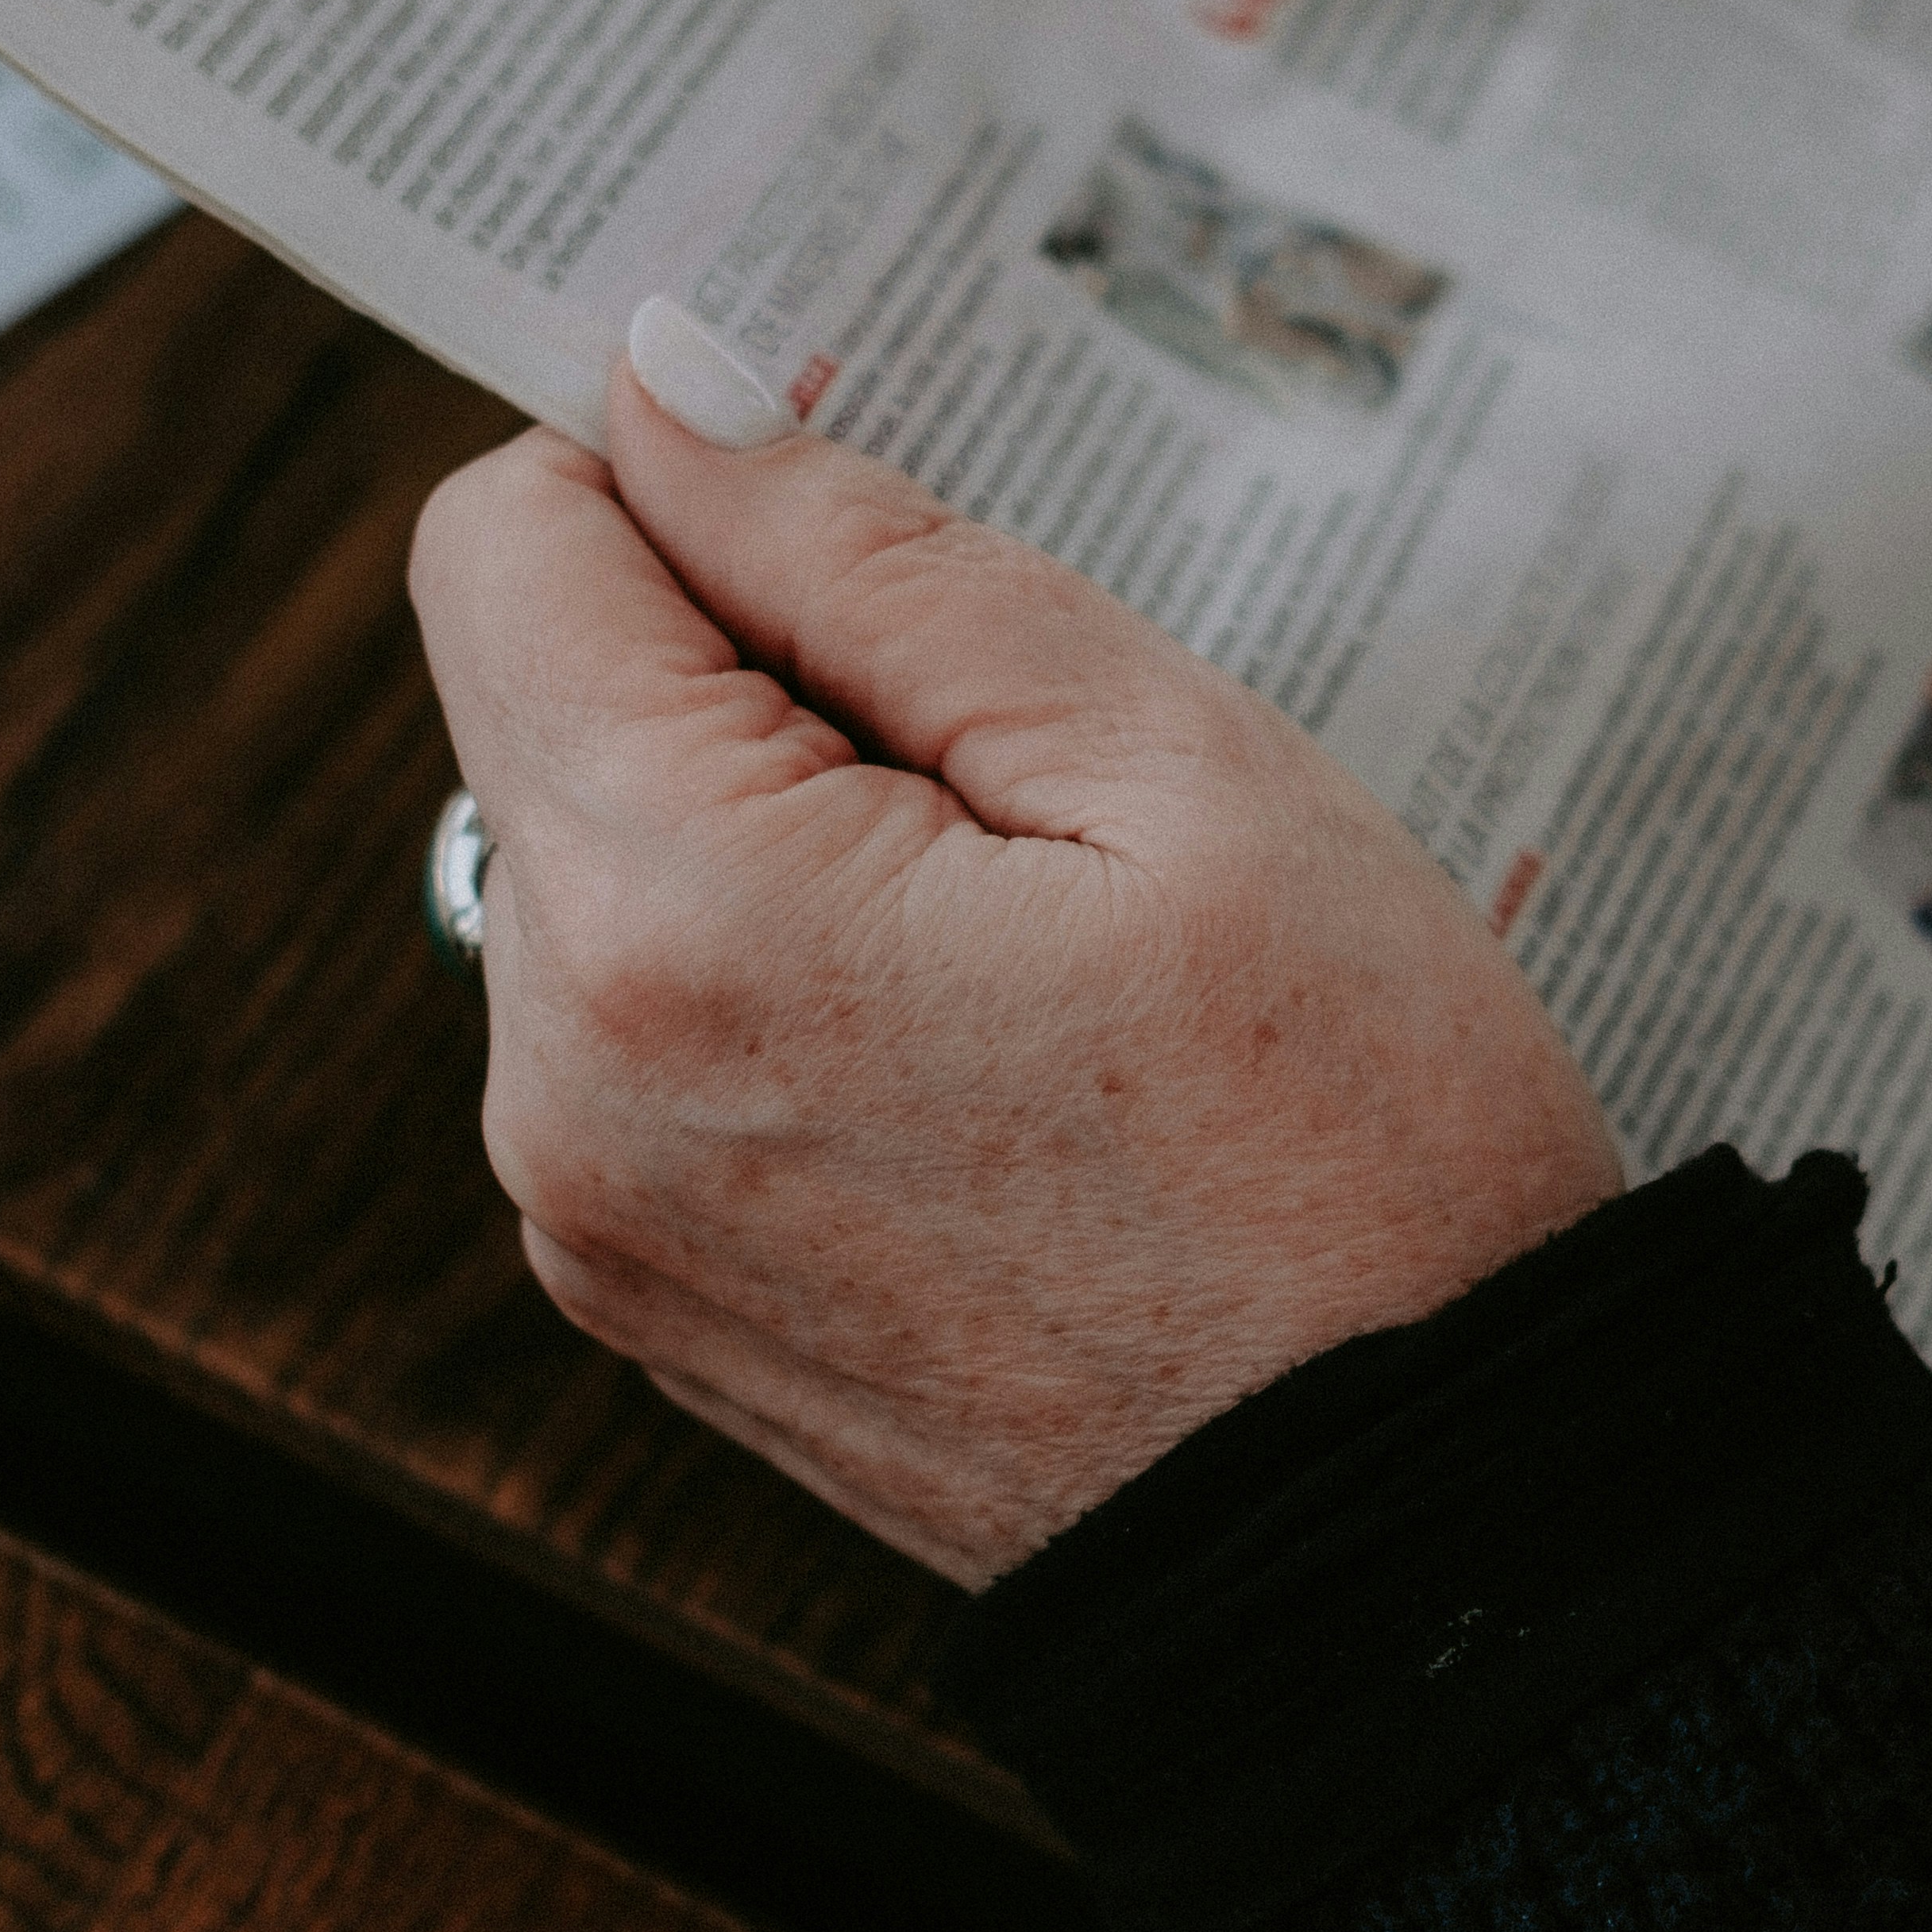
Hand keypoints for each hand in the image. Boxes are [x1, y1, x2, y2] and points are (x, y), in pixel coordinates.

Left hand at [409, 308, 1626, 1586]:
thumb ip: (876, 557)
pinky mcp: (648, 1303)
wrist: (1423, 1542)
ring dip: (771, 832)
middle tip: (1022, 760)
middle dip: (745, 667)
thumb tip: (668, 389)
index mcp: (678, 910)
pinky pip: (644, 1042)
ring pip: (598, 872)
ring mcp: (590, 1216)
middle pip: (542, 704)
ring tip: (1036, 931)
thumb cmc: (1360, 1149)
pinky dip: (779, 986)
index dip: (680, 477)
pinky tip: (994, 1050)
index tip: (860, 512)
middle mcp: (562, 1076)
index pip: (508, 540)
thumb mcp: (1177, 767)